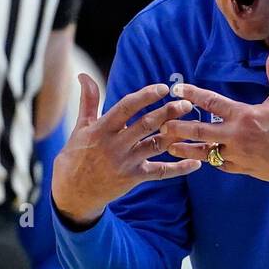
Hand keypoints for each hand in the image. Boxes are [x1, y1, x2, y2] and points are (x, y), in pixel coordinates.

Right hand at [52, 77, 200, 225]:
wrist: (72, 193)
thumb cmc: (76, 156)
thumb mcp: (80, 127)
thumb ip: (88, 100)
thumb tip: (84, 75)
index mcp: (102, 129)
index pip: (126, 107)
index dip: (146, 96)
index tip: (163, 88)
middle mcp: (115, 145)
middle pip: (146, 125)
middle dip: (168, 113)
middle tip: (187, 103)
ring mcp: (126, 162)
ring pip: (156, 145)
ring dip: (176, 134)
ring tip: (194, 124)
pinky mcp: (134, 178)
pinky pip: (160, 172)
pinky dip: (179, 168)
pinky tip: (196, 162)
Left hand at [158, 43, 268, 191]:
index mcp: (245, 116)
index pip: (212, 102)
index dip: (192, 94)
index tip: (177, 89)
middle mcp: (236, 136)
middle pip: (199, 131)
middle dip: (179, 127)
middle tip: (162, 122)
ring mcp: (237, 155)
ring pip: (204, 152)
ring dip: (185, 147)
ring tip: (168, 144)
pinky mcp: (241, 168)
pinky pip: (218, 163)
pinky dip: (207, 159)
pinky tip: (197, 156)